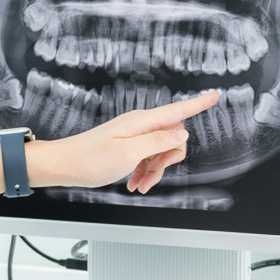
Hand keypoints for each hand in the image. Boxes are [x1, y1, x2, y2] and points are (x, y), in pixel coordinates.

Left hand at [33, 91, 218, 193]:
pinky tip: (134, 183)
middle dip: (169, 160)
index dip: (199, 103)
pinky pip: (147, 158)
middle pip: (174, 138)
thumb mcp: (129, 153)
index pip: (179, 110)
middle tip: (151, 175)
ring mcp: (133, 135)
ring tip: (139, 184)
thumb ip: (158, 142)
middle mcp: (140, 125)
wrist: (63, 165)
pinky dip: (144, 172)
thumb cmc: (89, 159)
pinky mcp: (127, 145)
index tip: (216, 95)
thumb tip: (182, 133)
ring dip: (155, 171)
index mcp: (142, 122)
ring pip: (161, 152)